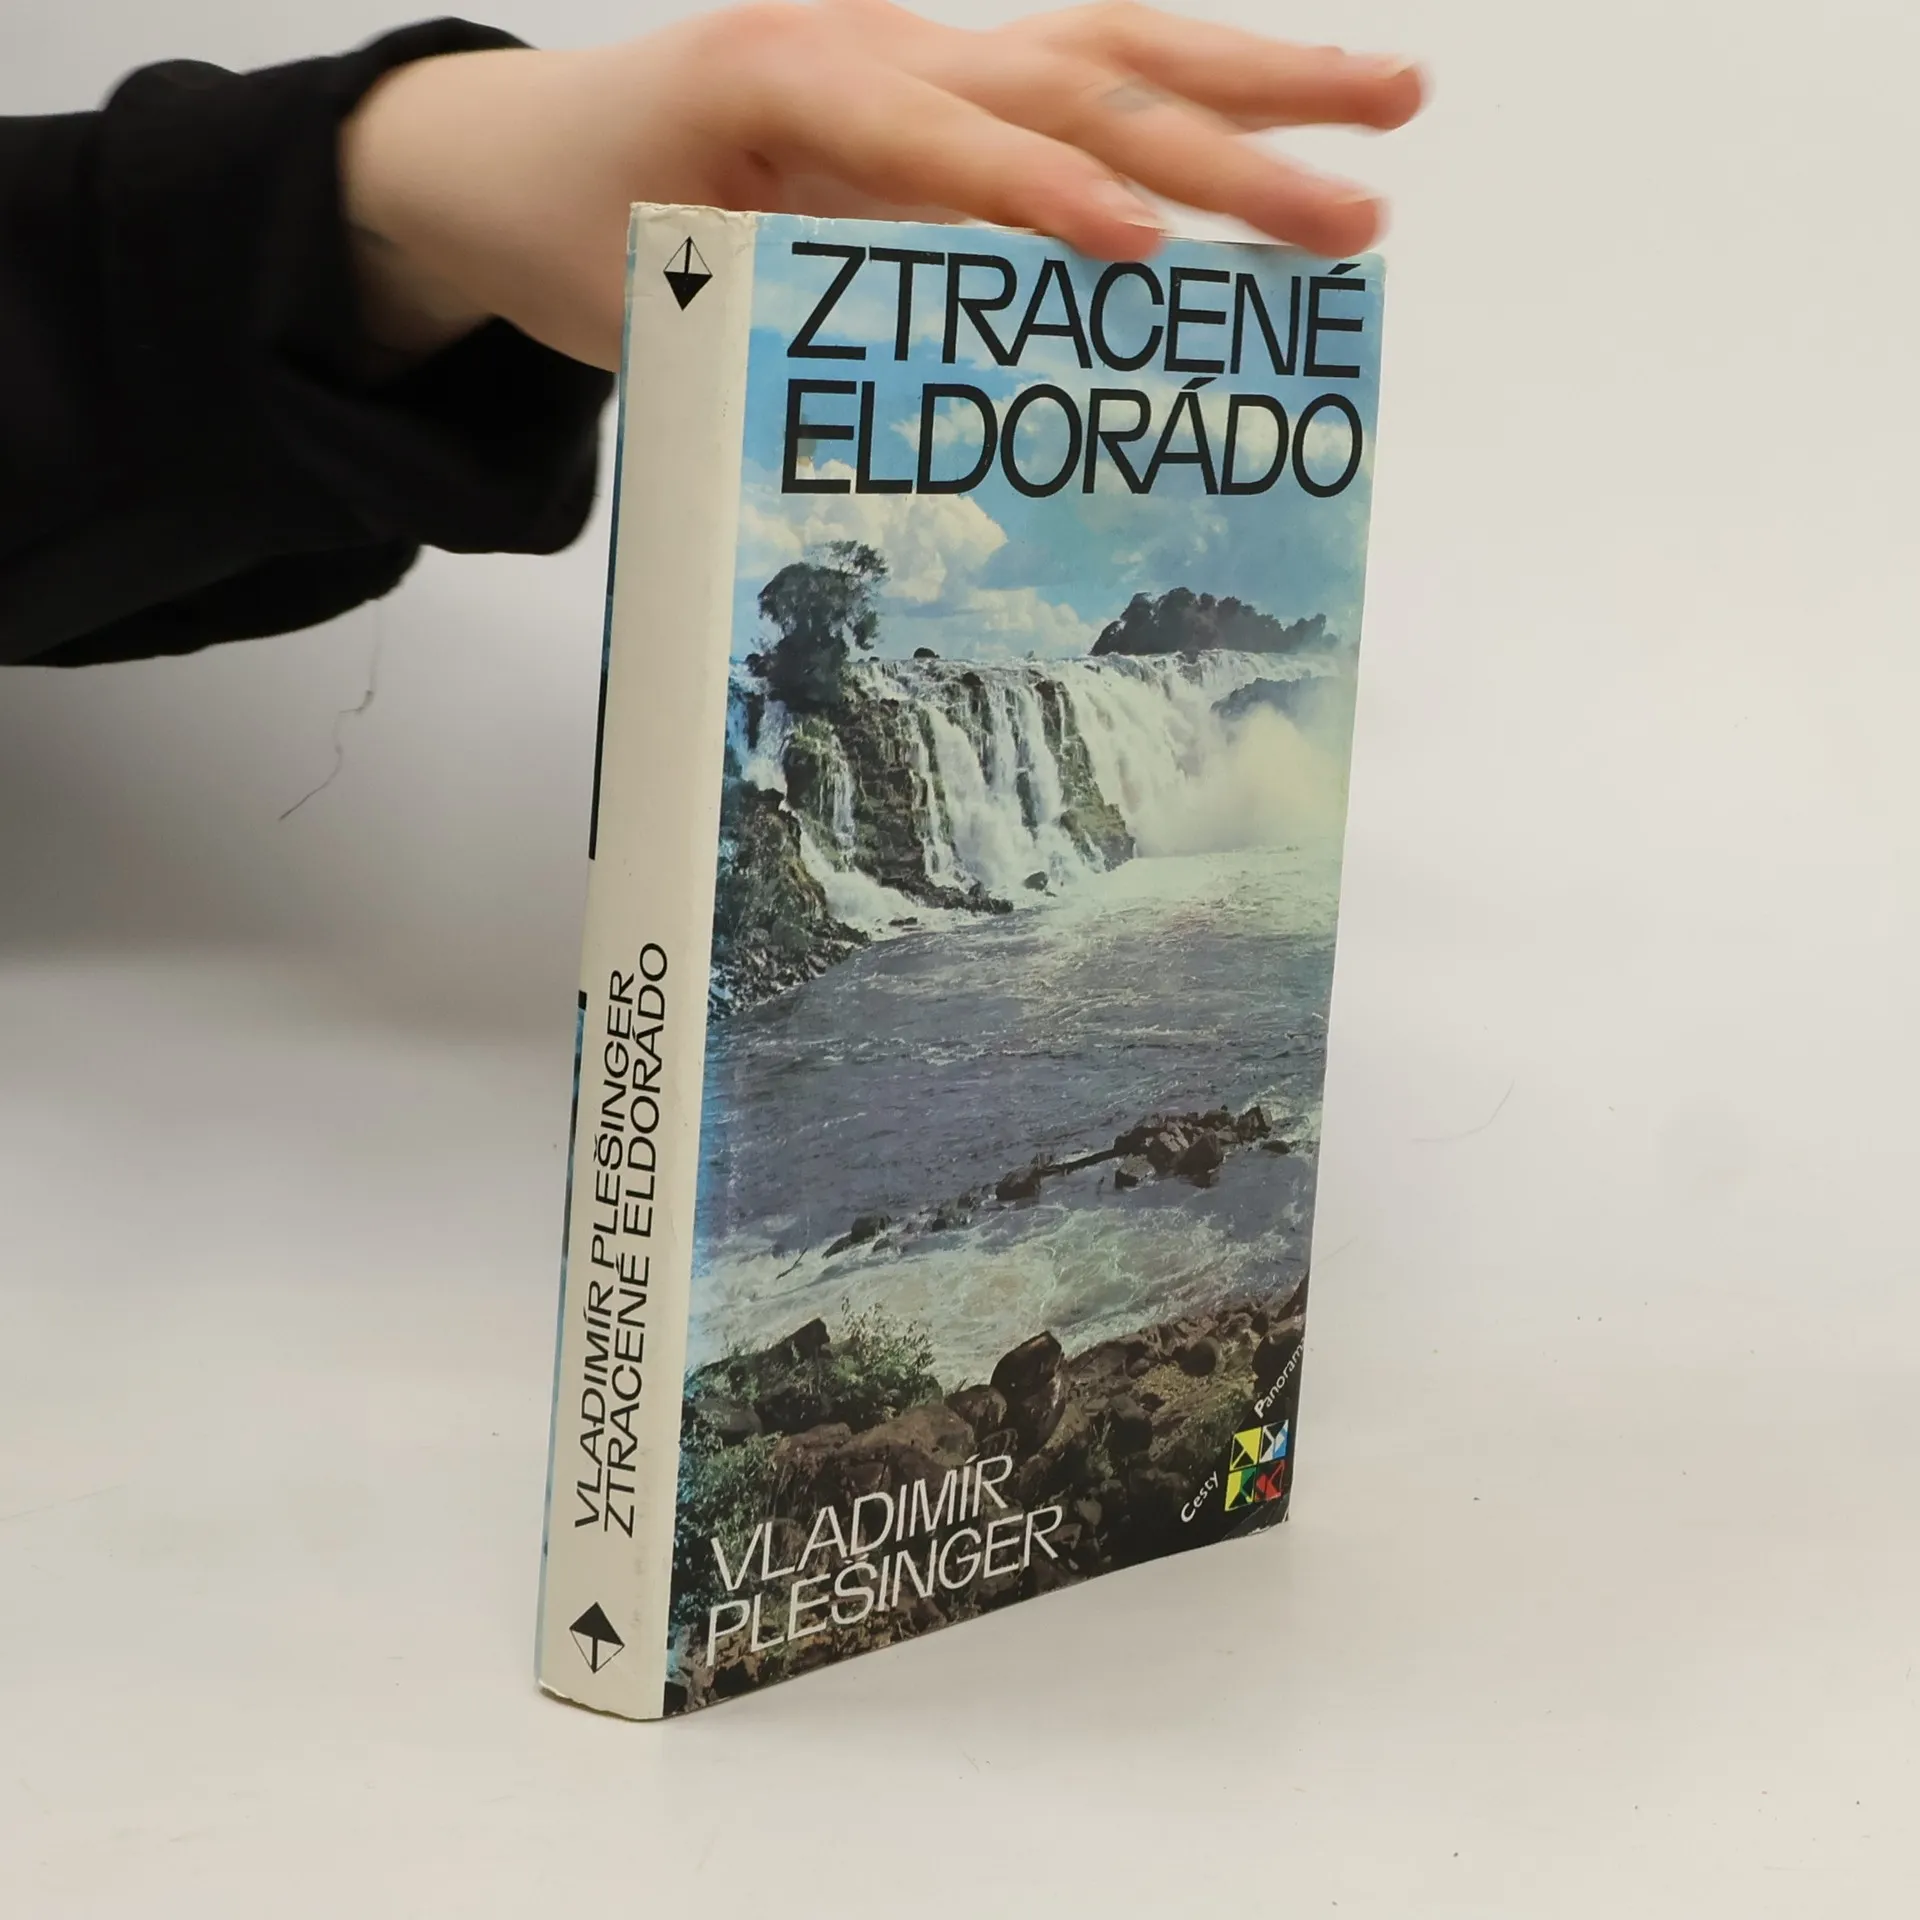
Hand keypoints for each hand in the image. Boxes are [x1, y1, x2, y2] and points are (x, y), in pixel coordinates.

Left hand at [340, 1, 1423, 371]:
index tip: (1139, 252)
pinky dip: (1184, 106)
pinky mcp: (935, 88)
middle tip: (1354, 213)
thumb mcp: (644, 300)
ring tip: (1392, 101)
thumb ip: (775, 339)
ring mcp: (914, 54)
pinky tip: (1272, 126)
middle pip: (1076, 76)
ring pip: (1106, 48)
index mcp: (779, 83)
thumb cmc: (568, 229)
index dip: (1038, 195)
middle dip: (1228, 146)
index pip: (936, 136)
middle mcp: (869, 44)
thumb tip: (917, 437)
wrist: (508, 153)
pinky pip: (1075, 84)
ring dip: (1255, 81)